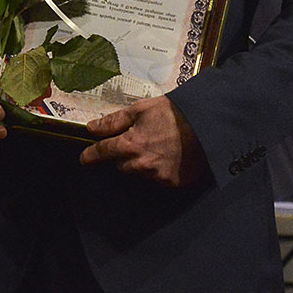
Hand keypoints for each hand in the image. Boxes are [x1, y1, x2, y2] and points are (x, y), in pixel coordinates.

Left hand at [79, 95, 207, 186]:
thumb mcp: (142, 108)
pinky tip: (171, 156)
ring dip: (142, 163)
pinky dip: (160, 170)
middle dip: (125, 155)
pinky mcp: (171, 183)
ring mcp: (156, 176)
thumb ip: (115, 120)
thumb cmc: (175, 113)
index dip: (91, 154)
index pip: (103, 152)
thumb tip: (92, 128)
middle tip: (141, 141)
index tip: (84, 158)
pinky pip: (158, 179)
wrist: (208, 125)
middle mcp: (140, 164)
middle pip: (121, 165)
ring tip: (160, 147)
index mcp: (131, 144)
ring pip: (139, 172)